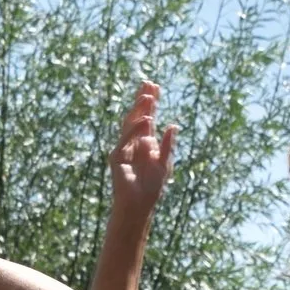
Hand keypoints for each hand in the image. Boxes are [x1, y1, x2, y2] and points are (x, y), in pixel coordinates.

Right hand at [109, 81, 177, 219]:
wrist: (138, 206)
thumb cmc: (151, 188)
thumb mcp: (164, 164)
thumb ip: (168, 145)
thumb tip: (173, 125)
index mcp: (145, 142)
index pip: (148, 118)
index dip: (151, 102)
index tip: (155, 86)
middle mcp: (133, 143)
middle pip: (137, 116)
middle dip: (143, 100)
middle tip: (149, 83)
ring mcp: (124, 149)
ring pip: (130, 124)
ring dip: (139, 110)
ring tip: (148, 96)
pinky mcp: (117, 158)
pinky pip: (126, 140)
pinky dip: (136, 130)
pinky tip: (146, 120)